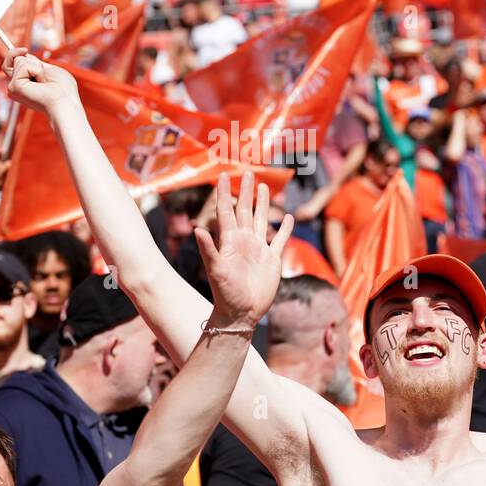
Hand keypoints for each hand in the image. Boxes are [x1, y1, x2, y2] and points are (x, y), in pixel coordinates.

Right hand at [3, 47, 79, 113]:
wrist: (65, 101)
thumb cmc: (63, 89)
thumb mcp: (49, 70)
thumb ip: (34, 64)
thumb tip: (23, 54)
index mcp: (24, 84)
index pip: (13, 63)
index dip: (14, 54)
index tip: (24, 49)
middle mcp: (16, 87)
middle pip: (11, 59)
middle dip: (28, 58)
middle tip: (42, 73)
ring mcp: (13, 88)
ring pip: (18, 60)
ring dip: (36, 66)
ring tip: (43, 81)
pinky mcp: (14, 87)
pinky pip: (22, 65)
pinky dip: (36, 70)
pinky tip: (40, 82)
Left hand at [194, 172, 293, 328]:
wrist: (241, 313)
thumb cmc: (225, 294)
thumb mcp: (216, 271)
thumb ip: (208, 249)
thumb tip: (197, 229)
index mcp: (230, 240)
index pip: (227, 211)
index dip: (225, 193)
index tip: (223, 175)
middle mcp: (244, 241)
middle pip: (245, 210)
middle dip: (246, 191)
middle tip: (247, 172)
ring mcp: (258, 249)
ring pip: (262, 220)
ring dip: (263, 204)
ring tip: (264, 187)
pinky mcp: (272, 260)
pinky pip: (280, 239)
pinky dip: (285, 228)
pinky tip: (288, 217)